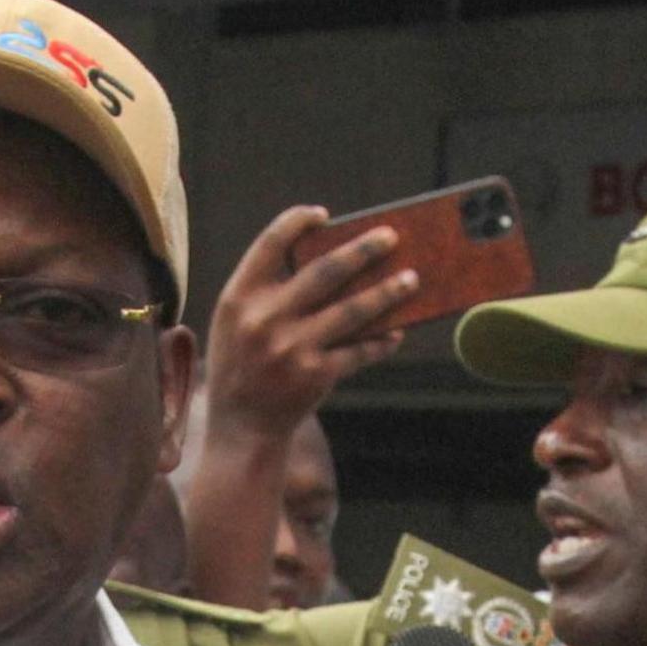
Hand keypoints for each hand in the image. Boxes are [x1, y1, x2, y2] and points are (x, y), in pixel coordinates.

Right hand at [203, 205, 417, 437]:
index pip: (270, 244)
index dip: (297, 223)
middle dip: (363, 250)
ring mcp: (292, 349)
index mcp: (239, 298)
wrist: (240, 429)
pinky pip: (358, 351)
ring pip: (352, 310)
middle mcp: (265, 320)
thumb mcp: (234, 324)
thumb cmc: (241, 367)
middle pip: (324, 271)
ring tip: (411, 279)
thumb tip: (329, 261)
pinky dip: (380, 341)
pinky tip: (397, 332)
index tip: (324, 216)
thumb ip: (266, 293)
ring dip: (387, 292)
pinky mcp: (316, 375)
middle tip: (391, 236)